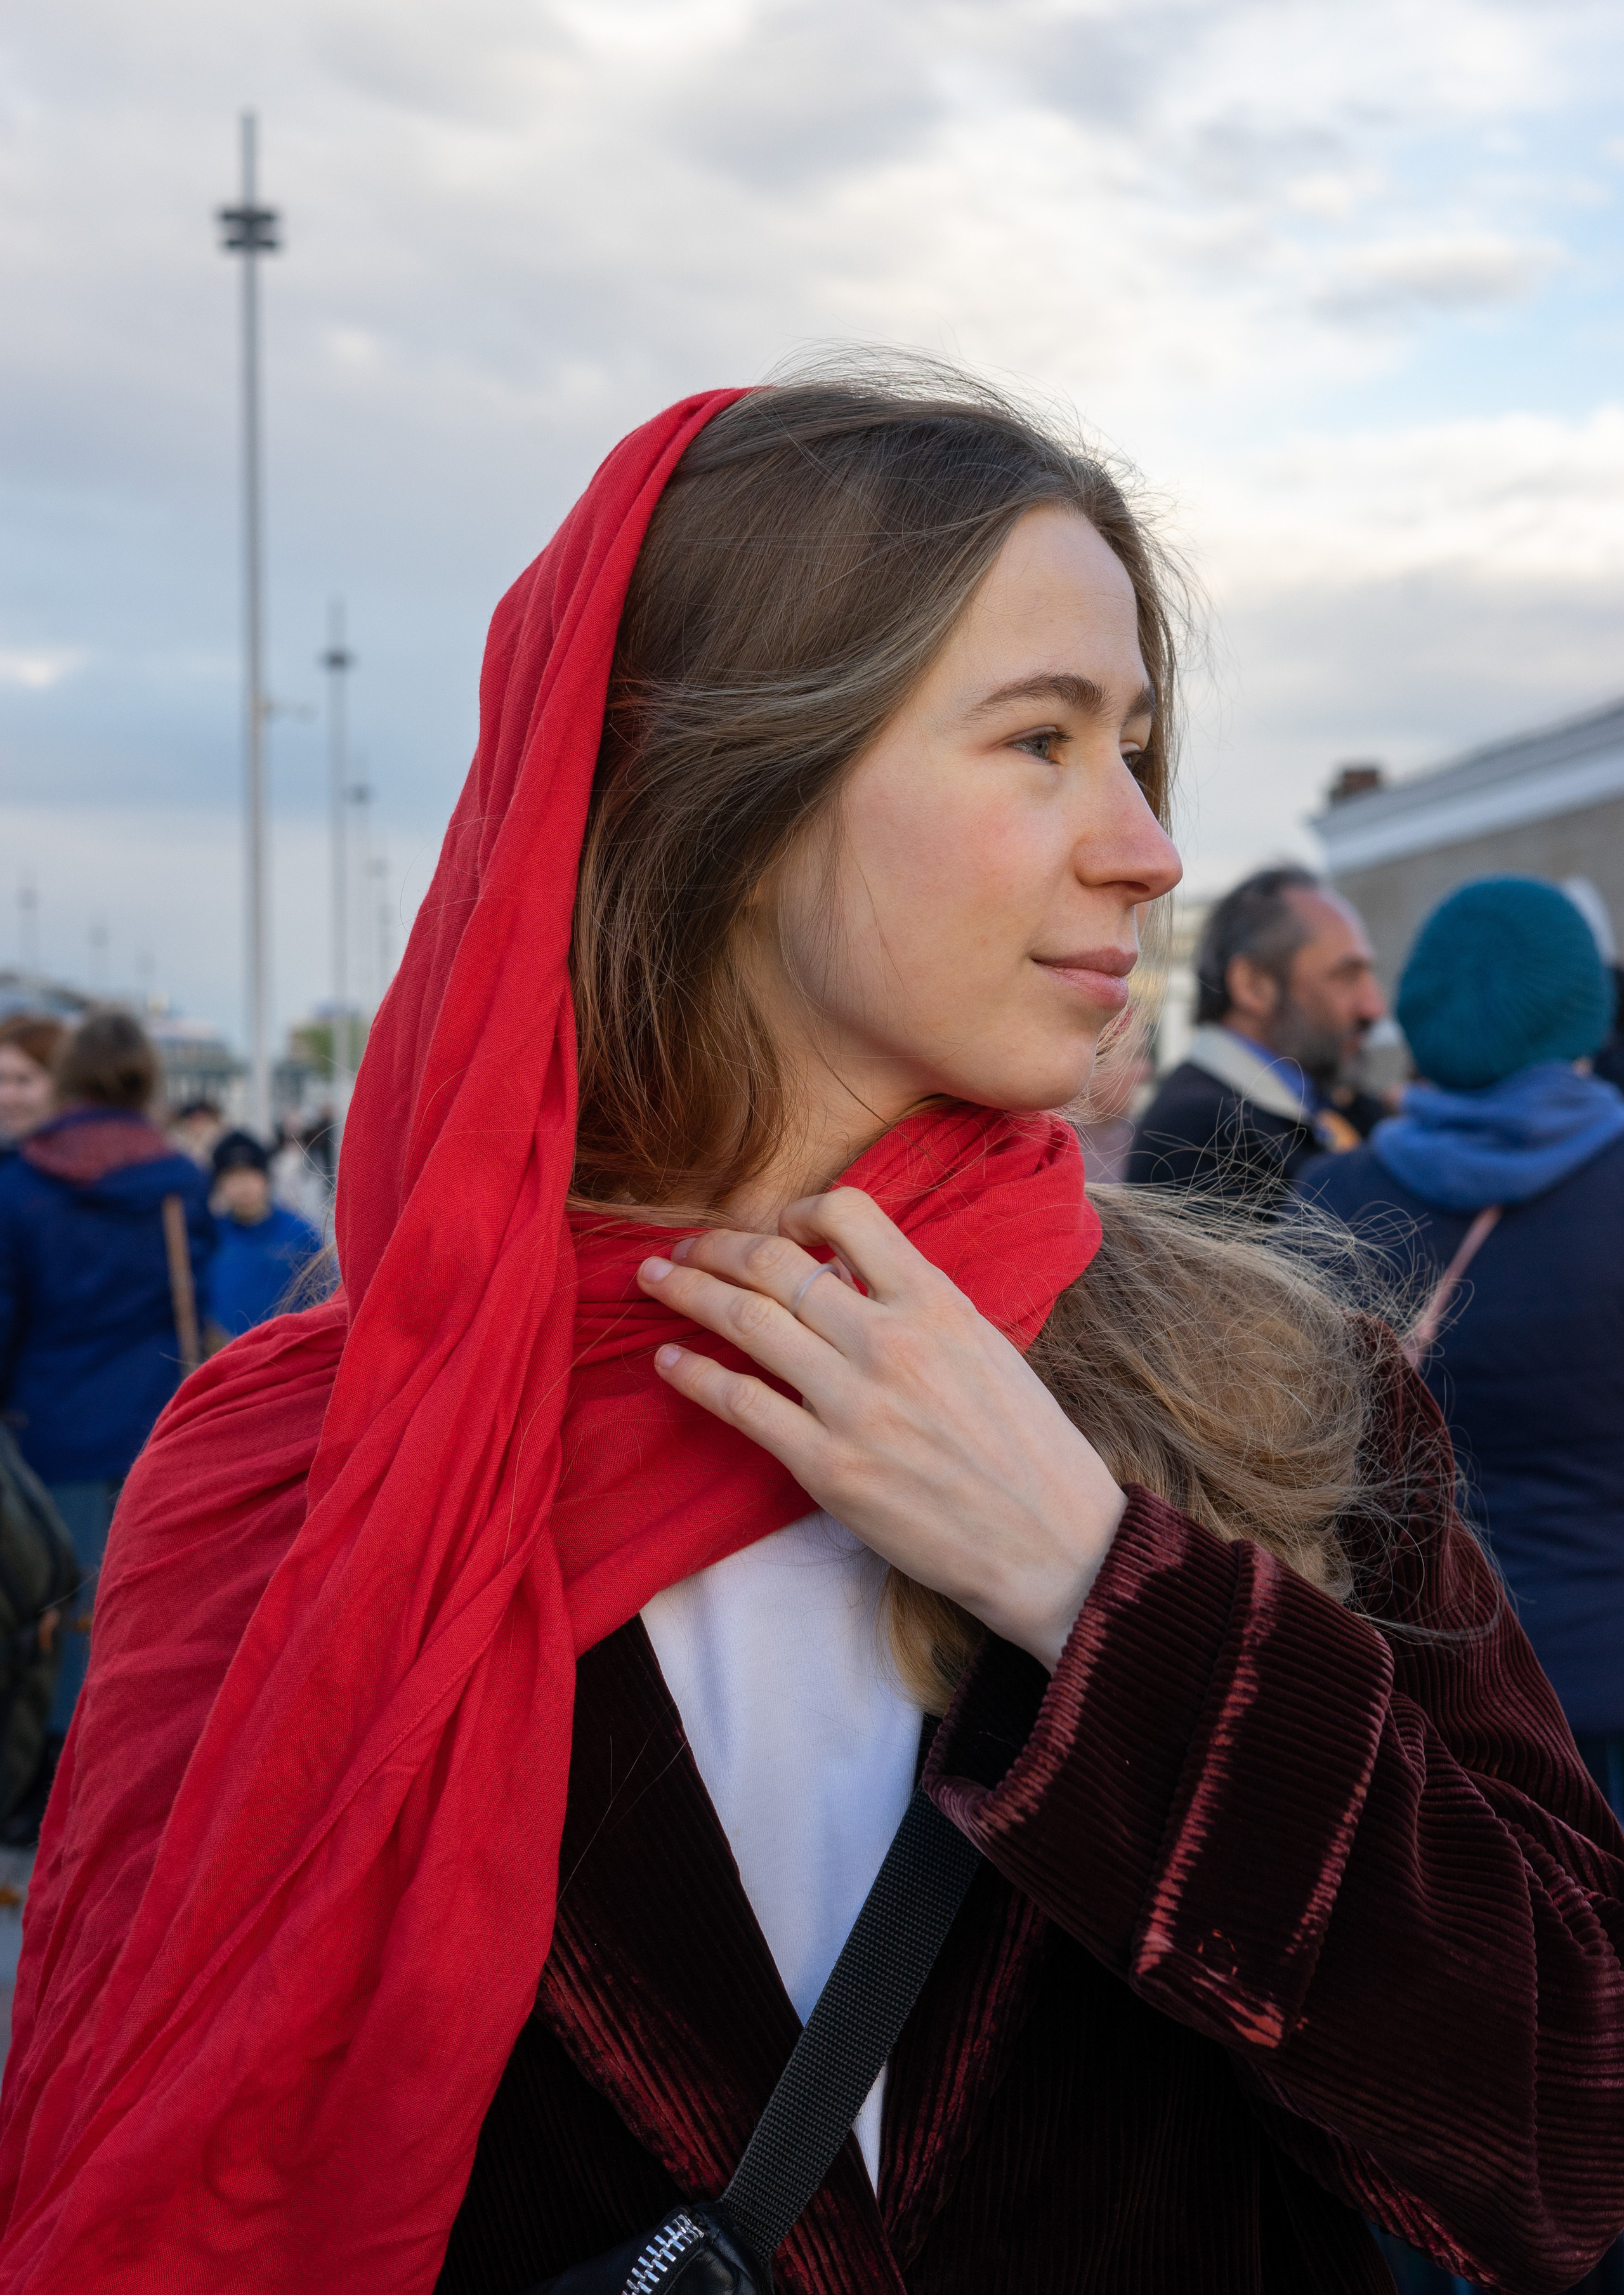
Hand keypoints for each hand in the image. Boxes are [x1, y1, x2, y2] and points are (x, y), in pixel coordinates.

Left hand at [636, 1187, 1125, 1671]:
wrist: (1051, 1542)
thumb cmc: (1023, 1444)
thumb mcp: (982, 1346)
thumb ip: (914, 1305)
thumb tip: (840, 1276)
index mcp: (936, 1302)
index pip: (847, 1214)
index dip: (795, 1209)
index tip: (773, 1225)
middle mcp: (890, 1341)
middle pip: (775, 1264)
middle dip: (715, 1247)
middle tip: (682, 1246)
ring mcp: (853, 1404)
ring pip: (746, 1322)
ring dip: (688, 1293)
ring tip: (656, 1281)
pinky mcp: (827, 1467)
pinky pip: (739, 1403)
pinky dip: (693, 1374)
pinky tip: (669, 1361)